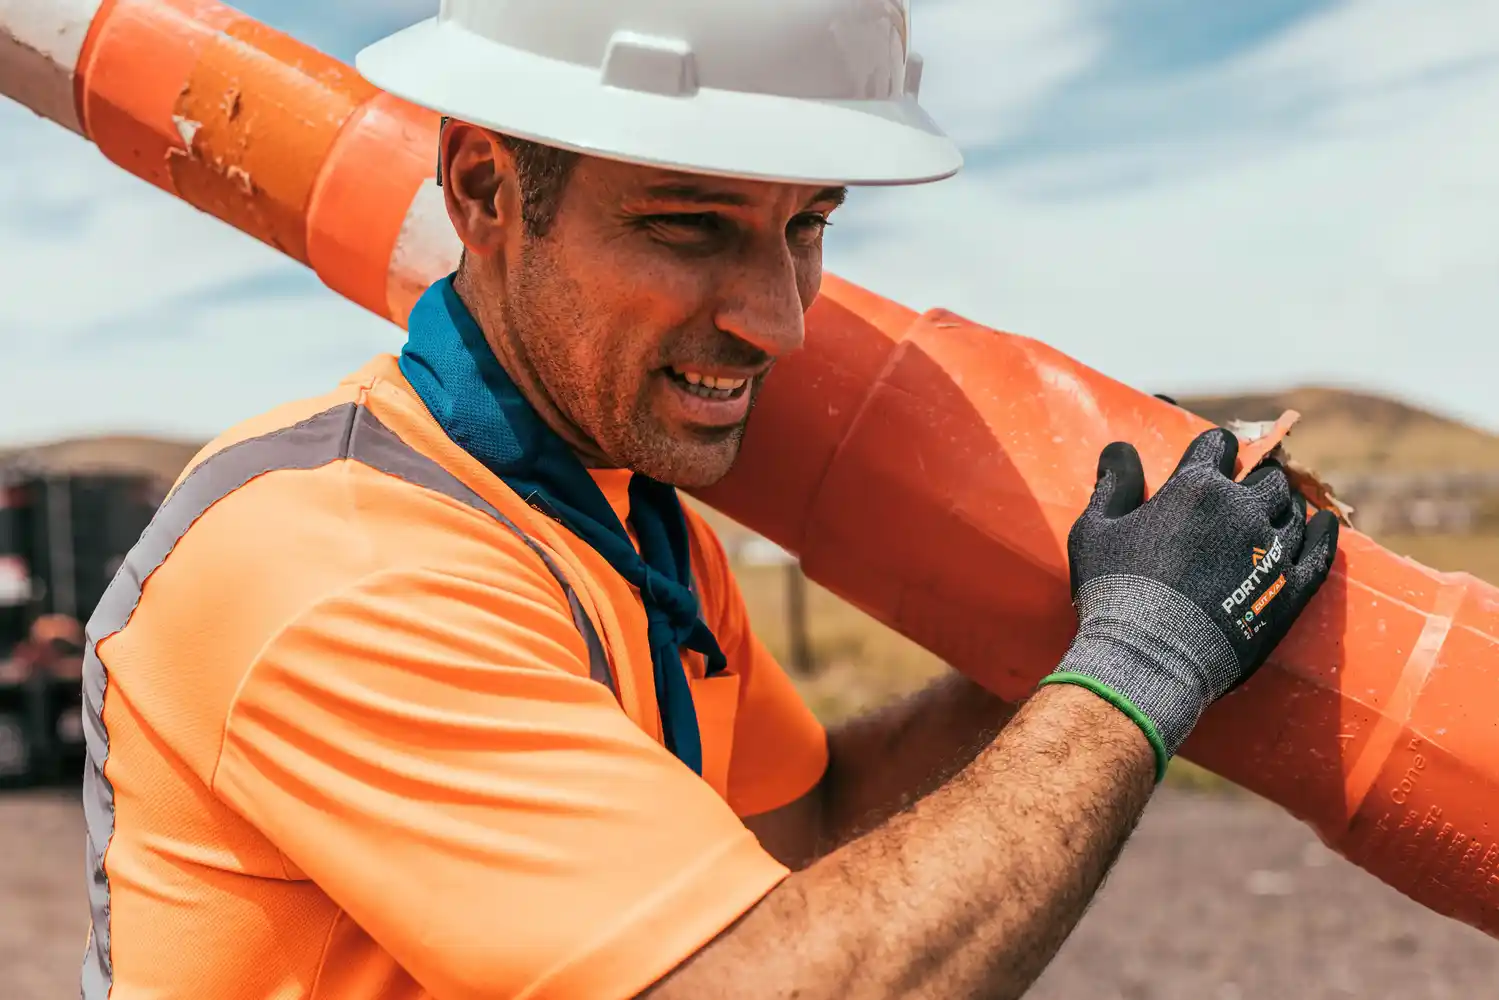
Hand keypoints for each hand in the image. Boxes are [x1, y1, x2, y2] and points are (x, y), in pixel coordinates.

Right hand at [1039, 427, 1339, 779]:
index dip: (1214, 451)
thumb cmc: (1115, 592)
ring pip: (1294, 508)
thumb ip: (1113, 484)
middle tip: (1241, 495)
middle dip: (1253, 480)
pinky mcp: (1291, 586)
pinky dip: (1323, 532)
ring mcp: (1271, 547)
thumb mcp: (1095, 530)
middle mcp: (1241, 508)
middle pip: (1265, 476)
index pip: (1219, 444)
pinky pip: (1320, 549)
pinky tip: (1322, 524)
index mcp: (1195, 487)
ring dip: (1283, 506)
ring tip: (1272, 515)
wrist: (1148, 658)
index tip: (1209, 462)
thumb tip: (1120, 448)